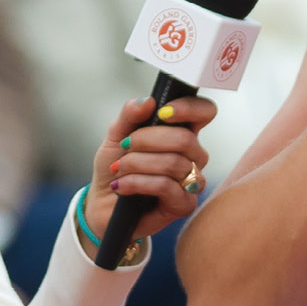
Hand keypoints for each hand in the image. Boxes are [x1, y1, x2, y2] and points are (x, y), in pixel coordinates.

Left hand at [83, 96, 216, 243]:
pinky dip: (137, 183)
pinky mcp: (184, 205)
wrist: (102, 204)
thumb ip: (130, 115)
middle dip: (147, 139)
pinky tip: (122, 186)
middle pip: (185, 138)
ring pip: (173, 163)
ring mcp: (191, 181)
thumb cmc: (115, 168)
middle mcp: (192, 156)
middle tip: (125, 146)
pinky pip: (166, 187)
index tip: (163, 112)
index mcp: (181, 132)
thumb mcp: (116, 135)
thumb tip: (148, 100)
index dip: (190, 108)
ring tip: (119, 169)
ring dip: (136, 163)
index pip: (204, 112)